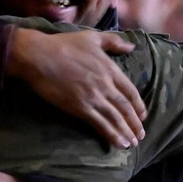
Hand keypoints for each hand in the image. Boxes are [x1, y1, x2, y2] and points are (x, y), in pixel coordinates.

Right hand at [6, 29, 144, 148]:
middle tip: (141, 136)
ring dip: (125, 132)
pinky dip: (111, 135)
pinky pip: (100, 124)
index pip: (130, 91)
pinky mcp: (80, 108)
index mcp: (110, 69)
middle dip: (134, 123)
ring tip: (132, 144)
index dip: (138, 105)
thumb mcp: (92, 37)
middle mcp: (105, 85)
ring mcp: (93, 98)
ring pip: (115, 118)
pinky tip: (118, 143)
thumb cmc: (63, 45)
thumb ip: (113, 42)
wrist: (40, 56)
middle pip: (125, 107)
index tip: (143, 116)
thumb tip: (131, 46)